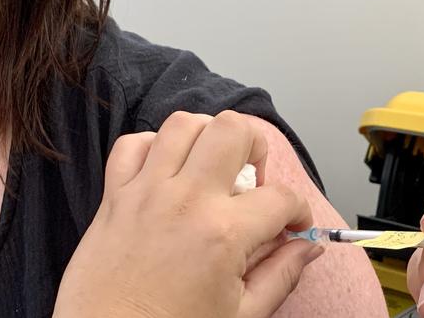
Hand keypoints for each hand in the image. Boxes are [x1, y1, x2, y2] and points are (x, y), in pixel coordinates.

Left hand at [53, 111, 323, 317]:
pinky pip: (131, 144)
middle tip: (255, 176)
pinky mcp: (115, 196)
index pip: (281, 197)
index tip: (293, 224)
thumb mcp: (241, 315)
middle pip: (233, 130)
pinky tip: (166, 171)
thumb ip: (282, 275)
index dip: (298, 210)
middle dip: (257, 145)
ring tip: (213, 165)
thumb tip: (308, 247)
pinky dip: (152, 147)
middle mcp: (186, 200)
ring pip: (183, 124)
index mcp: (223, 233)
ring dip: (207, 137)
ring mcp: (146, 192)